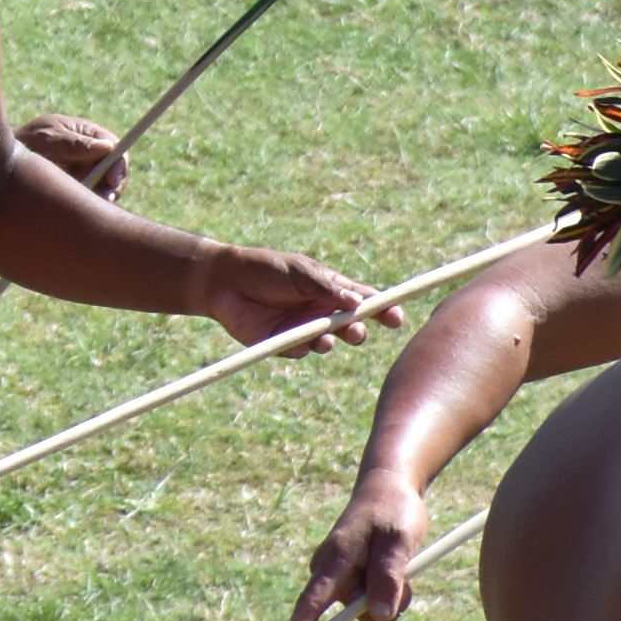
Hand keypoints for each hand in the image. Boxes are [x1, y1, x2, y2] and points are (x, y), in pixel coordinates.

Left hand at [15, 111, 125, 196]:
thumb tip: (108, 147)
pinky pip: (92, 201)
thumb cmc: (27, 141)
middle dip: (114, 186)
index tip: (111, 179)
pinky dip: (89, 206)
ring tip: (88, 203)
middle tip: (105, 198)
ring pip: (106, 189)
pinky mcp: (80, 190)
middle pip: (115, 172)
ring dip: (102, 198)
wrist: (6, 161)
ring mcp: (87, 173)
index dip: (119, 164)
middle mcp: (92, 155)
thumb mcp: (48, 138)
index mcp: (88, 135)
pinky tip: (77, 209)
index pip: (116, 148)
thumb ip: (75, 144)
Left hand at [199, 245, 379, 352]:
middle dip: (360, 331)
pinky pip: (303, 352)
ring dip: (332, 341)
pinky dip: (304, 347)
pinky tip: (297, 340)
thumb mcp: (299, 272)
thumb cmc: (264, 268)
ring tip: (325, 336)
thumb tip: (358, 303)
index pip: (364, 301)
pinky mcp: (286, 344)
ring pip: (331, 343)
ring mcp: (305, 329)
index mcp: (330, 289)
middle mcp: (322, 311)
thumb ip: (327, 288)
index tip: (396, 317)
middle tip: (356, 330)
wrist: (224, 282)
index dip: (383, 309)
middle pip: (353, 326)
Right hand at [285, 465, 427, 620]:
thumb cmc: (393, 510)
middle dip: (385, 606)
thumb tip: (379, 616)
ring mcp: (340, 573)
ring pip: (367, 609)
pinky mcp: (350, 575)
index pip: (312, 601)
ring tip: (401, 566)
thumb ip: (388, 578)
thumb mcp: (399, 542)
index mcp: (336, 558)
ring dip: (390, 598)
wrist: (388, 487)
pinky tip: (395, 566)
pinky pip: (371, 599)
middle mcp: (330, 568)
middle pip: (356, 612)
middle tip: (407, 579)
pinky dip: (388, 592)